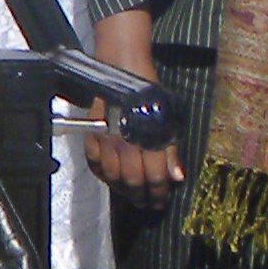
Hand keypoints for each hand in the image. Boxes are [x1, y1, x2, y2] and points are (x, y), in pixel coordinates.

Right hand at [84, 8, 181, 192]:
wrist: (122, 65)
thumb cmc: (149, 91)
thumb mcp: (168, 118)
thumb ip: (170, 149)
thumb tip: (177, 177)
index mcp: (149, 138)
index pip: (154, 177)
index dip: (158, 193)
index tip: (160, 202)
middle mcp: (126, 142)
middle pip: (132, 180)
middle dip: (140, 195)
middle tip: (145, 203)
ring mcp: (105, 138)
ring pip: (112, 175)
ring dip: (121, 189)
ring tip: (129, 194)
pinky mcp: (90, 132)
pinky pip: (93, 162)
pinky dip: (101, 174)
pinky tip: (109, 177)